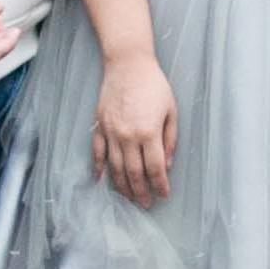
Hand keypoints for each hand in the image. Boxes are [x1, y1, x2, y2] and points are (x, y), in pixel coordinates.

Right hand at [93, 51, 180, 204]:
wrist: (127, 64)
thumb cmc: (153, 85)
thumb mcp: (171, 110)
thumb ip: (170, 139)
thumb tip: (167, 164)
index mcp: (148, 132)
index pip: (154, 167)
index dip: (159, 184)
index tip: (163, 195)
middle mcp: (128, 136)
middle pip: (133, 172)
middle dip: (141, 192)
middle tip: (146, 204)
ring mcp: (111, 132)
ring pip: (115, 167)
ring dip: (122, 186)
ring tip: (129, 198)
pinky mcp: (100, 126)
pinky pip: (98, 152)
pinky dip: (99, 167)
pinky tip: (101, 180)